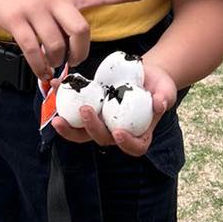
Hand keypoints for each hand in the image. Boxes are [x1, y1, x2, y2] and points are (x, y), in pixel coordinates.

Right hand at [0, 0, 147, 82]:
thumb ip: (67, 11)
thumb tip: (75, 43)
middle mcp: (55, 0)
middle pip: (80, 30)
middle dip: (80, 52)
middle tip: (75, 61)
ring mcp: (35, 10)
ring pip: (55, 45)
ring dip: (56, 62)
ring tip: (53, 67)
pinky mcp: (17, 21)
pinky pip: (32, 50)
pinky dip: (39, 67)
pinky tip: (41, 73)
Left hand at [52, 58, 176, 156]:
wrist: (145, 75)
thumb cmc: (159, 86)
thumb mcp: (166, 89)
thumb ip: (165, 97)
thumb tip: (159, 104)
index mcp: (139, 134)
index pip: (135, 147)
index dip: (126, 144)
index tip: (118, 132)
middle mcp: (117, 132)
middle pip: (103, 138)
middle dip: (91, 128)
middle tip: (85, 110)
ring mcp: (101, 123)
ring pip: (82, 133)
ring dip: (68, 128)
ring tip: (57, 119)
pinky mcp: (89, 110)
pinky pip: (73, 112)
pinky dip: (62, 100)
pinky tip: (56, 86)